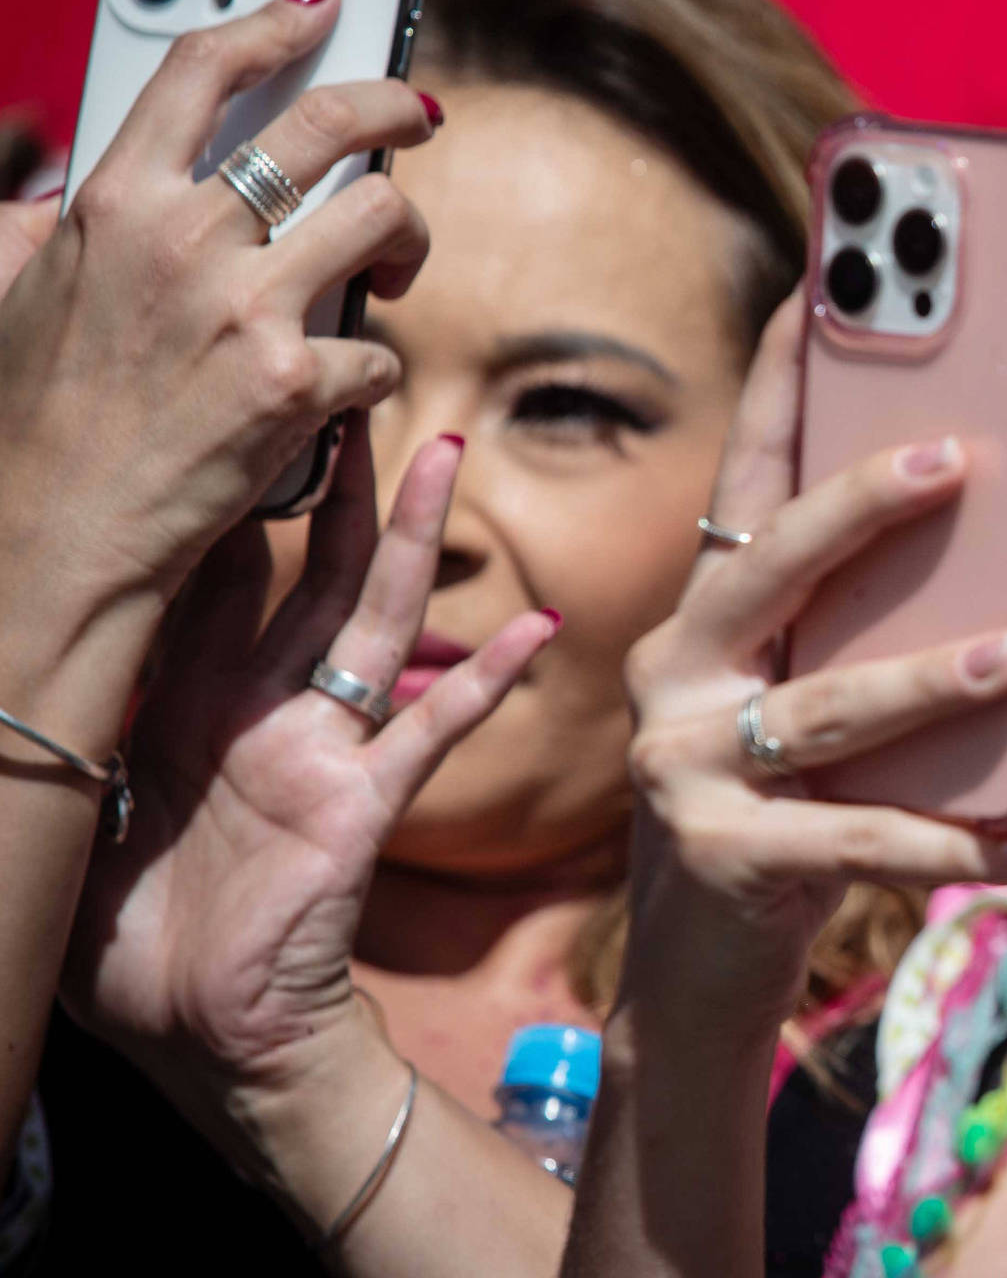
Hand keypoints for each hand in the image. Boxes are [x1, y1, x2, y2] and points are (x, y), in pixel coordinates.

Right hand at [0, 0, 435, 622]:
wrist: (52, 537)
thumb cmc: (31, 424)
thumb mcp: (14, 293)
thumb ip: (48, 227)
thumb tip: (68, 189)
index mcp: (111, 203)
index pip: (203, 69)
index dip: (273, 21)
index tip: (320, 3)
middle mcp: (185, 240)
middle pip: (329, 124)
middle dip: (395, 104)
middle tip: (420, 112)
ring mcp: (248, 309)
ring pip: (383, 218)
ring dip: (407, 239)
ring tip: (397, 266)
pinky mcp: (299, 383)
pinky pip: (380, 351)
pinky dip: (371, 370)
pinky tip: (342, 388)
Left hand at [59, 428, 555, 1127]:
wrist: (201, 1038)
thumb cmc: (130, 942)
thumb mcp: (81, 818)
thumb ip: (76, 737)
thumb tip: (28, 648)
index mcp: (189, 706)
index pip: (212, 578)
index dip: (222, 500)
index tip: (230, 413)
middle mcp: (263, 709)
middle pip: (307, 572)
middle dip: (332, 485)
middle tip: (350, 392)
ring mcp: (321, 751)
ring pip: (372, 621)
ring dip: (406, 540)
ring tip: (438, 456)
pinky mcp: (360, 807)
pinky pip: (429, 735)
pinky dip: (483, 684)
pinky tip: (533, 633)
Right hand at [613, 292, 1006, 1038]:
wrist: (699, 976)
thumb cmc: (781, 811)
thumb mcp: (813, 711)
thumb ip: (872, 643)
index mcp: (707, 618)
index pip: (749, 482)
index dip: (780, 383)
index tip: (822, 284)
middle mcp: (679, 675)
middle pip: (771, 566)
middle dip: (860, 504)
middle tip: (957, 456)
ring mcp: (686, 767)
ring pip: (825, 707)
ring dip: (928, 680)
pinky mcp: (725, 858)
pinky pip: (862, 841)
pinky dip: (960, 841)